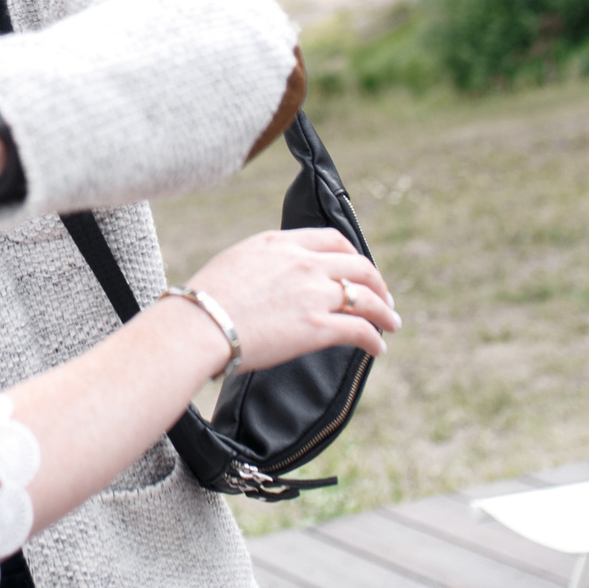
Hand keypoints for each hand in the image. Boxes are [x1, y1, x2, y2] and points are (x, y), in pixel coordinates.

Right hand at [182, 227, 398, 372]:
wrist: (197, 325)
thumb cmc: (203, 301)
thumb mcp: (235, 262)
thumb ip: (265, 264)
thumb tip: (274, 280)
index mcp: (280, 243)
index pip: (332, 240)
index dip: (353, 255)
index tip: (358, 270)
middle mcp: (303, 263)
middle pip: (358, 266)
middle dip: (376, 283)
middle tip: (383, 298)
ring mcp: (313, 294)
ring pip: (367, 297)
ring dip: (384, 311)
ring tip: (391, 324)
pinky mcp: (317, 327)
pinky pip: (360, 329)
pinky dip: (375, 338)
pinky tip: (378, 348)